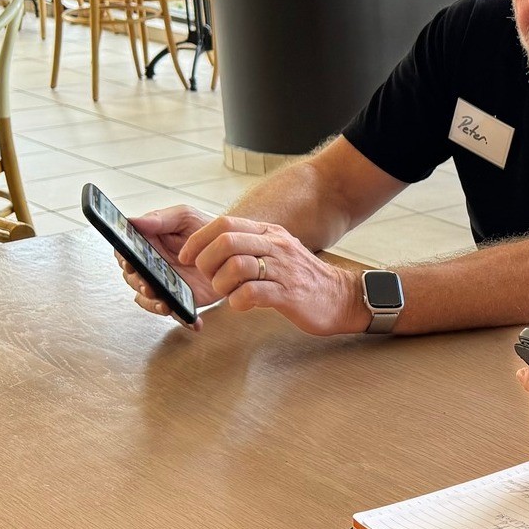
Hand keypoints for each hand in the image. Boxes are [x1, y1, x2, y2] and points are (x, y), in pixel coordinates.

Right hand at [117, 204, 218, 326]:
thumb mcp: (184, 217)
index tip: (129, 262)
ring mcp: (166, 285)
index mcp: (147, 246)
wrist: (232, 245)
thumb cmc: (203, 227)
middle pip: (134, 279)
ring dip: (154, 304)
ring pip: (150, 299)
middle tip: (149, 286)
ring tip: (166, 305)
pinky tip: (194, 323)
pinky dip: (184, 319)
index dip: (123, 259)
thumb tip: (131, 221)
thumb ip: (159, 219)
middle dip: (139, 284)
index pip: (125, 254)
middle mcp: (151, 268)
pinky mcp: (183, 299)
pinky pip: (178, 313)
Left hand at [179, 216, 366, 335]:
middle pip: (226, 242)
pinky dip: (237, 302)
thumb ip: (250, 246)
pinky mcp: (288, 294)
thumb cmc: (302, 278)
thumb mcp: (278, 251)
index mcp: (270, 234)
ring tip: (227, 293)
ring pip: (236, 266)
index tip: (188, 257)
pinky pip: (251, 293)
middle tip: (209, 278)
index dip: (198, 240)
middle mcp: (276, 246)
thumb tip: (212, 247)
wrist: (341, 297)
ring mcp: (283, 270)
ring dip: (221, 284)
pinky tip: (242, 305)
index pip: (225, 224)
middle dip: (206, 262)